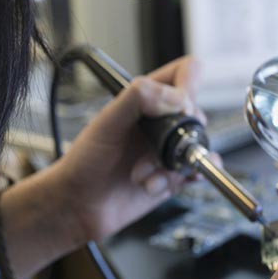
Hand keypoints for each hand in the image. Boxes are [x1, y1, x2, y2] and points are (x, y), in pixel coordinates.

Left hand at [55, 56, 206, 240]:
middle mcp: (161, 122)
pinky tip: (155, 185)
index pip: (185, 73)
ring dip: (171, 165)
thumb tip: (176, 97)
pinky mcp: (174, 174)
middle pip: (196, 114)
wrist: (79, 205)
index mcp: (146, 98)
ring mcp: (169, 149)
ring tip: (143, 173)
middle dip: (176, 137)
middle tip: (151, 147)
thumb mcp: (107, 121)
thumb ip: (139, 98)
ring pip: (198, 146)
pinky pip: (195, 171)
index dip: (188, 85)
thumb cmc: (84, 162)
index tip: (178, 106)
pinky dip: (179, 180)